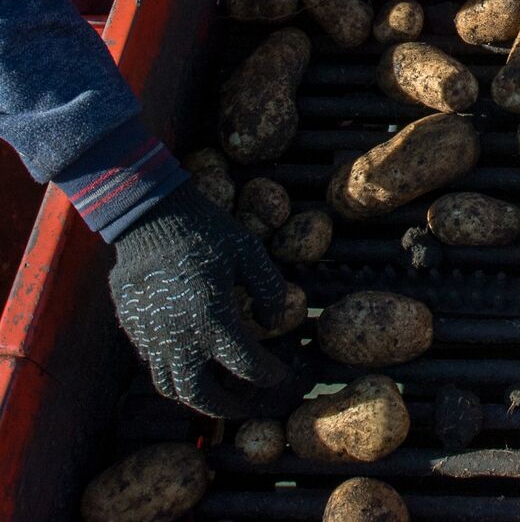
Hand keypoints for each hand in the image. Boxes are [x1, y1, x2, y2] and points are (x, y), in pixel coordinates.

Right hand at [109, 181, 288, 416]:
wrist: (148, 216)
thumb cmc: (205, 231)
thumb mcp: (250, 252)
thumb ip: (268, 289)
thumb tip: (274, 321)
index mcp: (213, 320)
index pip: (246, 366)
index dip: (268, 376)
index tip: (280, 375)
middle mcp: (179, 338)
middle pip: (202, 394)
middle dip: (228, 406)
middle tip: (247, 404)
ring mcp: (152, 336)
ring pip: (170, 387)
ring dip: (196, 398)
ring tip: (217, 394)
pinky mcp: (134, 328)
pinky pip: (152, 364)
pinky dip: (174, 374)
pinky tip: (191, 363)